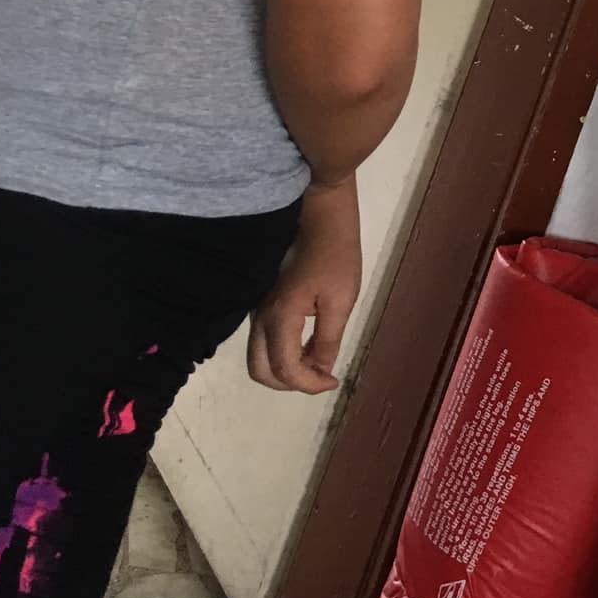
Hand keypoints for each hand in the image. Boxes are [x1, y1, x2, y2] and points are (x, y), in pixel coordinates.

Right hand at [249, 179, 362, 393]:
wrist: (319, 212)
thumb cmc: (336, 252)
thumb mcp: (341, 299)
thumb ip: (327, 340)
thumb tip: (321, 371)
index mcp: (280, 317)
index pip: (285, 370)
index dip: (309, 385)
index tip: (333, 381)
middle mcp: (259, 317)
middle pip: (261, 370)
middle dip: (290, 383)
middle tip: (321, 376)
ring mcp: (256, 308)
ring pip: (258, 356)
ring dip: (284, 368)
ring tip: (317, 360)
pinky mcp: (260, 299)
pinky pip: (261, 339)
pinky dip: (280, 352)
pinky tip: (307, 342)